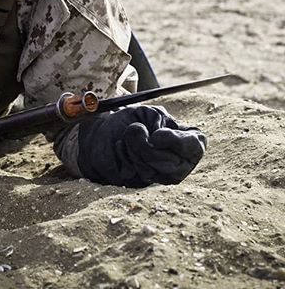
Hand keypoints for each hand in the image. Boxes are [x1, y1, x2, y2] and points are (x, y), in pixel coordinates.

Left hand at [56, 105, 206, 187]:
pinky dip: (121, 154)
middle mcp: (178, 163)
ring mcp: (159, 176)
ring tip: (127, 137)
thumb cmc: (129, 121)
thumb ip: (158, 120)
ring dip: (133, 148)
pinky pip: (132, 172)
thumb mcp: (147, 113)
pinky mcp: (138, 183)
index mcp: (186, 141)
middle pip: (174, 164)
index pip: (195, 146)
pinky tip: (119, 149)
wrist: (101, 132)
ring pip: (153, 170)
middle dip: (147, 145)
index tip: (156, 136)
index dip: (177, 142)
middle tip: (134, 130)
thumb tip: (156, 138)